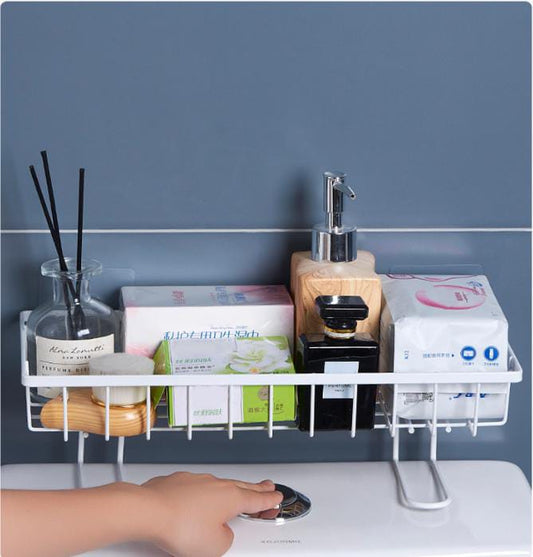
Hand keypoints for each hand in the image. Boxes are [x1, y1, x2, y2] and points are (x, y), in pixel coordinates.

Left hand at [142, 472, 282, 556]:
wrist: (149, 510)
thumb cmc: (180, 525)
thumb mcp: (214, 546)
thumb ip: (225, 539)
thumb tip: (221, 532)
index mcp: (232, 498)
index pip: (257, 500)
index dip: (269, 500)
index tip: (276, 498)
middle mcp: (217, 484)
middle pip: (242, 487)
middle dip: (256, 489)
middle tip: (266, 487)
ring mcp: (197, 480)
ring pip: (219, 486)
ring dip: (230, 490)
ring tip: (235, 494)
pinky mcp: (178, 482)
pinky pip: (197, 487)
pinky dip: (203, 493)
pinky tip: (199, 502)